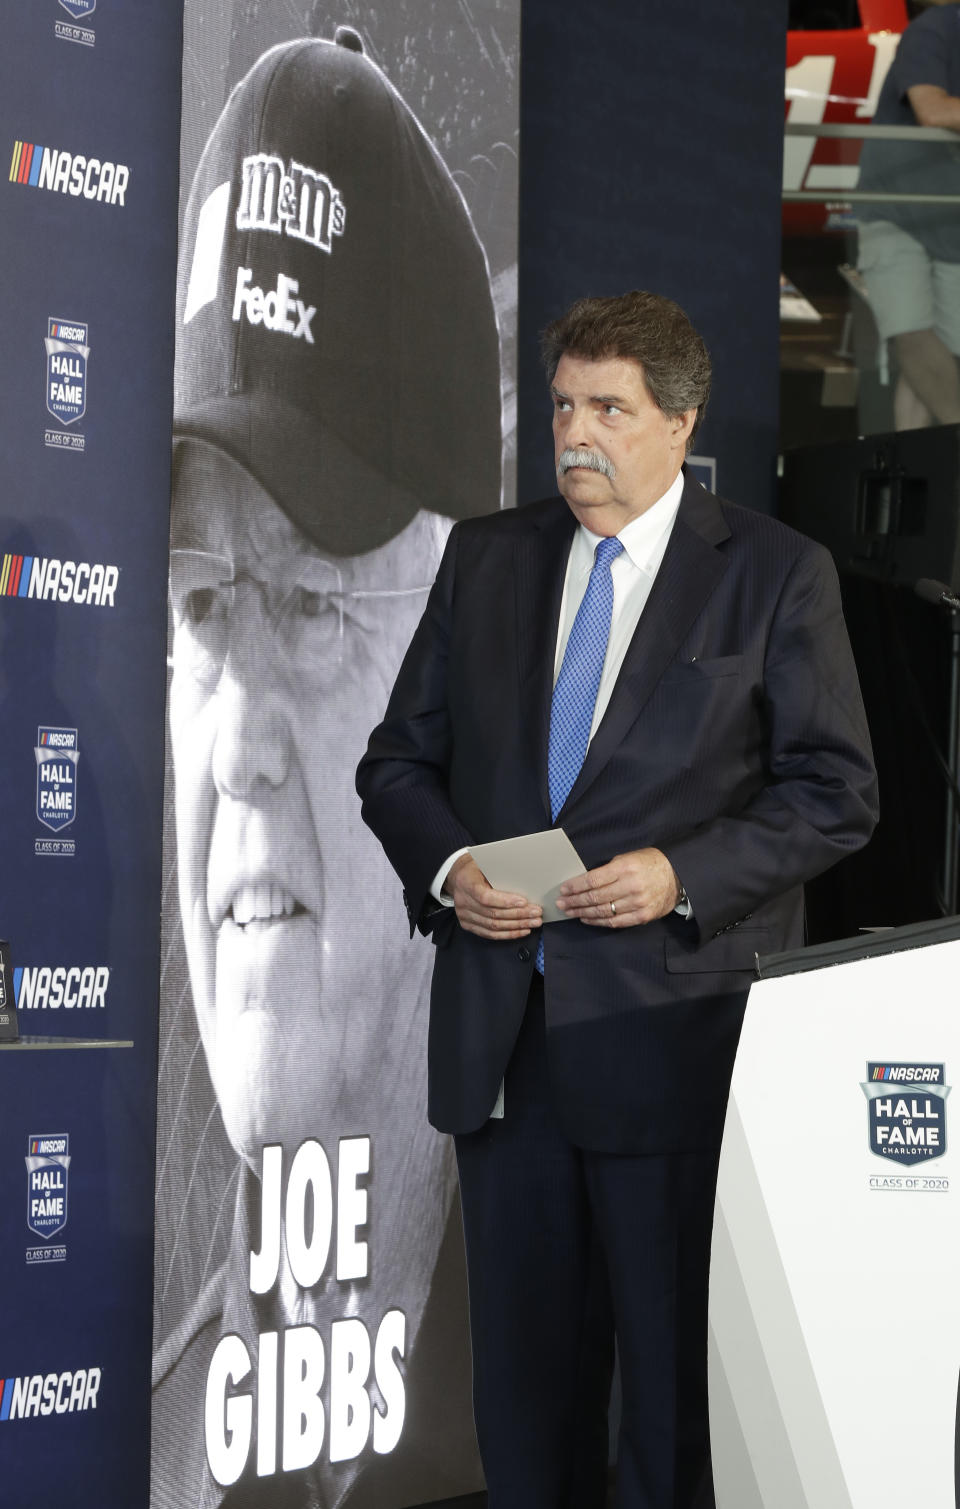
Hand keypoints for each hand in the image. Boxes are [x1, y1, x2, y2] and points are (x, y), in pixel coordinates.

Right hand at [445, 855, 542, 939]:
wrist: (457, 875)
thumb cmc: (476, 867)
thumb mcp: (485, 862)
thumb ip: (500, 872)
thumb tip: (525, 880)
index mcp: (466, 883)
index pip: (486, 897)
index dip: (506, 901)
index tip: (524, 902)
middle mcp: (463, 901)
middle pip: (493, 914)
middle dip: (518, 915)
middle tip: (536, 913)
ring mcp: (464, 915)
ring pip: (493, 926)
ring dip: (516, 926)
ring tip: (533, 922)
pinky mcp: (468, 925)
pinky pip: (489, 934)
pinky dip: (507, 934)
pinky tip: (521, 930)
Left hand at [556, 848, 680, 927]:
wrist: (678, 875)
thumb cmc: (650, 863)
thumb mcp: (628, 858)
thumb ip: (608, 870)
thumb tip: (584, 882)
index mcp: (624, 868)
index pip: (593, 880)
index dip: (575, 886)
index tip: (563, 889)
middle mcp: (630, 886)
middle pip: (595, 898)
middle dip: (574, 901)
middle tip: (561, 903)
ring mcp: (637, 903)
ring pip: (603, 912)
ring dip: (583, 913)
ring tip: (570, 912)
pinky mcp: (643, 916)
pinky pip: (616, 922)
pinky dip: (599, 922)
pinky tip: (587, 919)